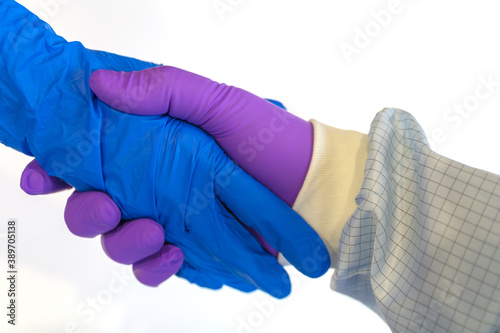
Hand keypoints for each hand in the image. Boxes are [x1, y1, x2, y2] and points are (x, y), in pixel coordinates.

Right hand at [1, 1, 328, 296]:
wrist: (312, 182)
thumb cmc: (269, 137)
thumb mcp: (220, 101)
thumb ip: (166, 89)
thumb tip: (100, 83)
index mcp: (155, 153)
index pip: (92, 163)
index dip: (56, 171)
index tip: (42, 176)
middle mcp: (156, 189)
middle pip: (96, 211)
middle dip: (86, 215)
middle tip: (104, 207)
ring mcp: (174, 222)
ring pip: (121, 244)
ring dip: (123, 244)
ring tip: (153, 233)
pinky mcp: (194, 251)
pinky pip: (157, 269)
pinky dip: (159, 269)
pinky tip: (174, 256)